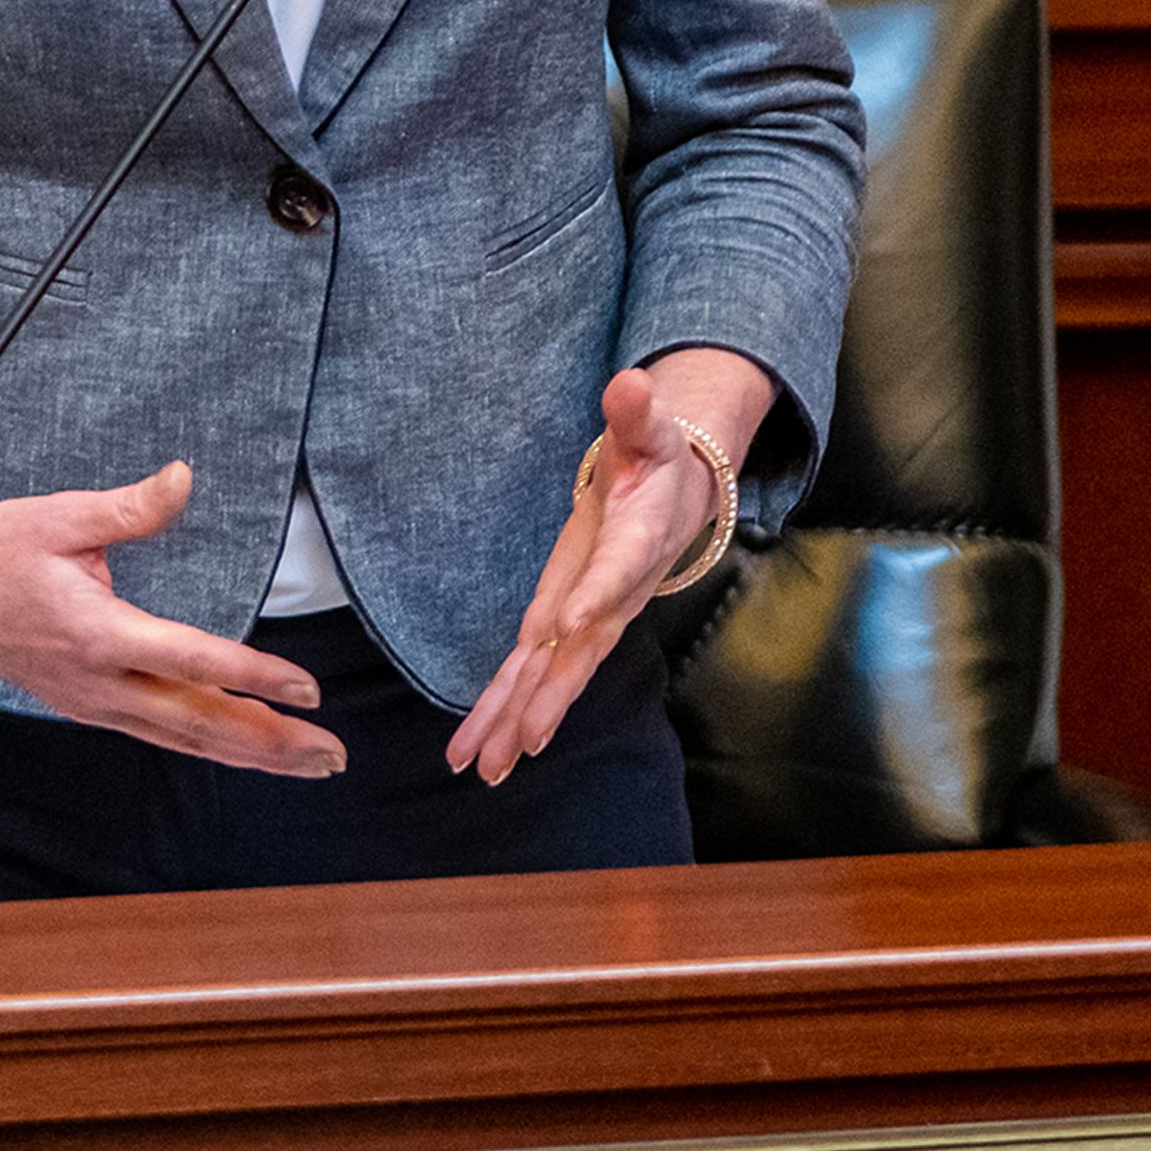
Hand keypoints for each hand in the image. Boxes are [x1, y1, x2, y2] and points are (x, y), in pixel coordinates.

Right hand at [0, 462, 344, 775]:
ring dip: (248, 755)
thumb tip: (184, 478)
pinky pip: (159, 736)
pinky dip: (207, 748)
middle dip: (269, 742)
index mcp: (97, 633)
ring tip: (307, 763)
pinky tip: (241, 752)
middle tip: (331, 753)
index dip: (255, 677)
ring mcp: (91, 702)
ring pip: (183, 740)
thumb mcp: (60, 515)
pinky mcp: (86, 706)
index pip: (193, 661)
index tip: (308, 691)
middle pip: (199, 723)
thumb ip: (130, 507)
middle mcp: (98, 682)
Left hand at [446, 355, 768, 785]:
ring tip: (483, 769)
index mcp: (635, 543)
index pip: (616, 572)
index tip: (566, 628)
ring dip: (518, 723)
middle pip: (580, 652)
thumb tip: (629, 381)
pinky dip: (504, 712)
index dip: (593, 597)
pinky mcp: (561, 623)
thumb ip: (637, 411)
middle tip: (523, 742)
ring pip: (550, 678)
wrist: (672, 494)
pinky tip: (478, 750)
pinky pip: (531, 674)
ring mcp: (585, 617)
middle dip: (550, 699)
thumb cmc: (657, 460)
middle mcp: (611, 595)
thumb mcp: (649, 426)